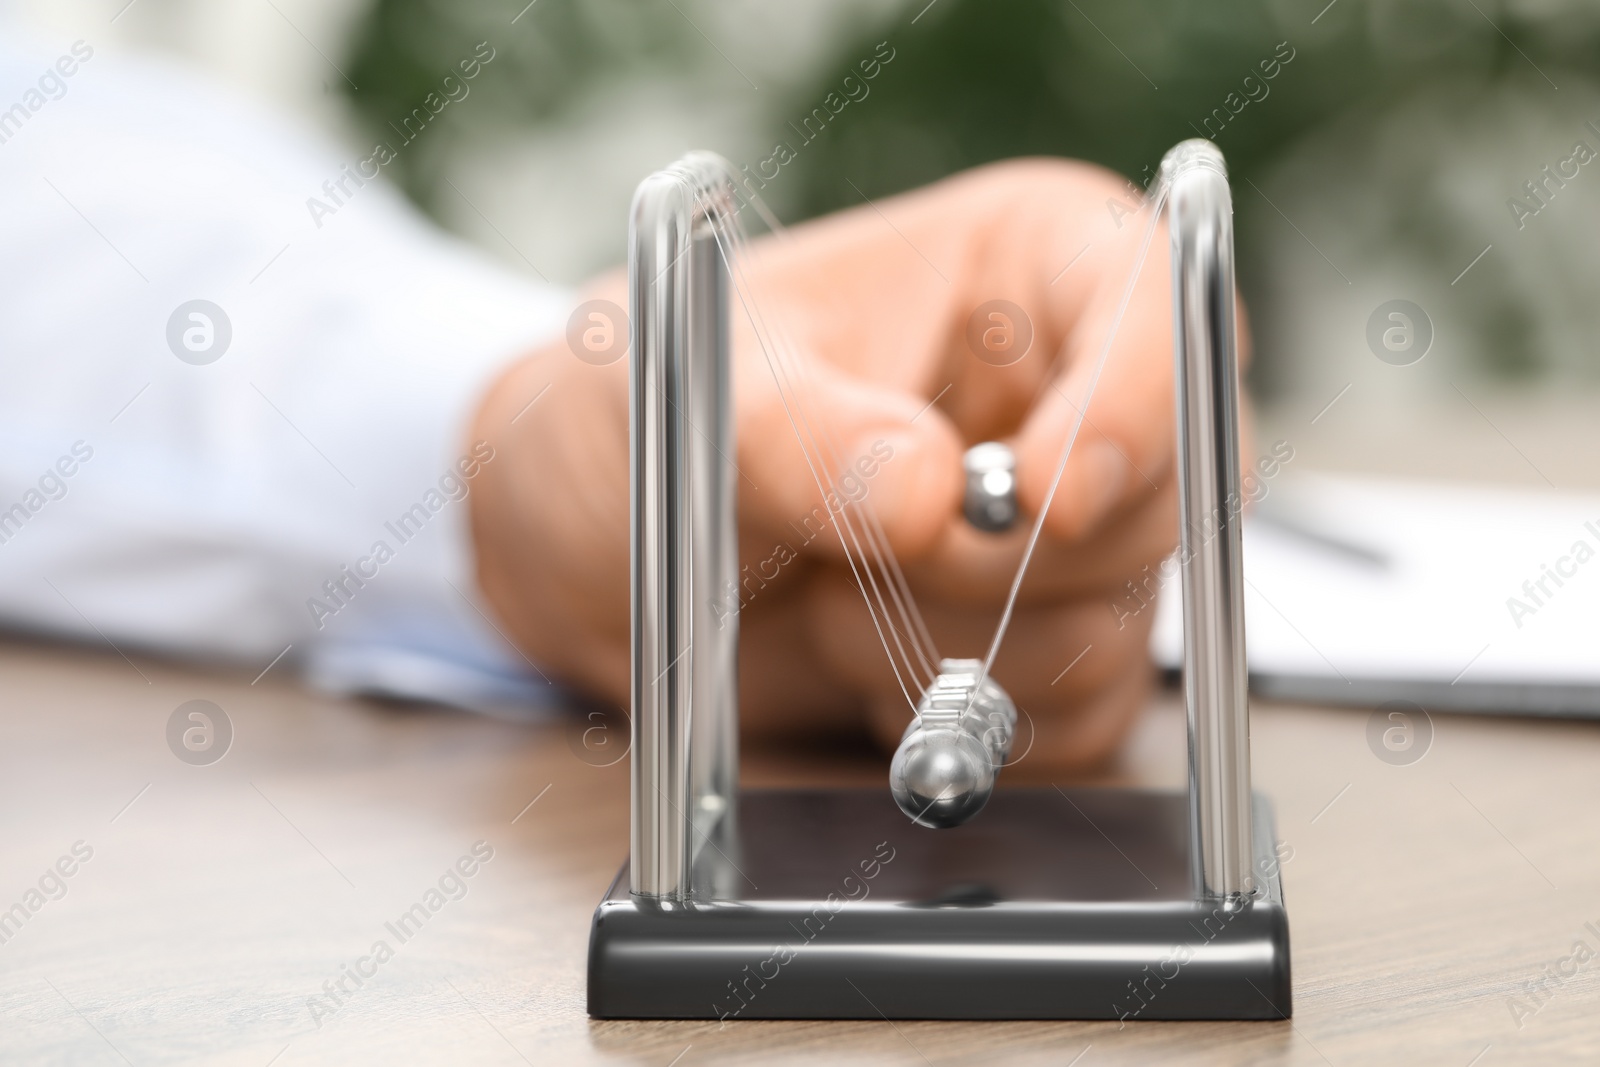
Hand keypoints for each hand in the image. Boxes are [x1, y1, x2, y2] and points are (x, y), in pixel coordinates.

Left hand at [470, 159, 1220, 771]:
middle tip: (869, 559)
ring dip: (951, 649)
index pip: (1157, 301)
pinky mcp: (1038, 645)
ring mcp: (1061, 535)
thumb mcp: (687, 391)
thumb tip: (927, 496)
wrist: (596, 552)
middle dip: (1001, 564)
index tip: (1051, 500)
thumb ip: (798, 433)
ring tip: (825, 600)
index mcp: (1018, 271)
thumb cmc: (642, 414)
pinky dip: (966, 720)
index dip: (1136, 404)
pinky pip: (1076, 719)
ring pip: (1113, 626)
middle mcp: (1065, 398)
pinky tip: (864, 665)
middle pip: (1161, 498)